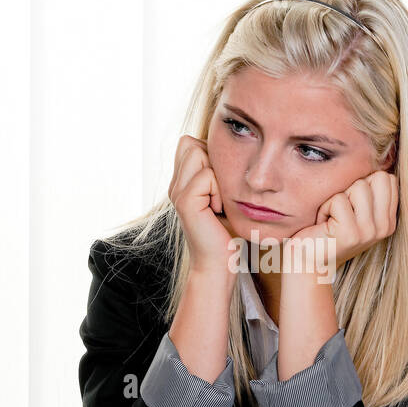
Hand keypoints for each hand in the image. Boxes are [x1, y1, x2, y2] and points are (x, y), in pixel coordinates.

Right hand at [168, 135, 234, 275]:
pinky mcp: (184, 201)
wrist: (218, 264)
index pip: (189, 143)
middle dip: (212, 162)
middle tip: (219, 193)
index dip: (208, 154)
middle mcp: (175, 185)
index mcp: (182, 182)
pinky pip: (206, 175)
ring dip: (216, 175)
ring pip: (198, 153)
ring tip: (218, 201)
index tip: (219, 184)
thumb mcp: (224, 196)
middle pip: (191, 143)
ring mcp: (177, 192)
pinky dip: (218, 190)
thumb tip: (231, 148)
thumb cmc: (228, 233)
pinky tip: (217, 211)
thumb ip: (218, 173)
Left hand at [286, 170, 397, 271]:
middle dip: (351, 188)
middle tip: (340, 212)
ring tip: (331, 218)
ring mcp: (370, 231)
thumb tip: (374, 156)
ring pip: (358, 186)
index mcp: (388, 221)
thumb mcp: (354, 210)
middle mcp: (384, 227)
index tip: (350, 207)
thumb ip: (369, 191)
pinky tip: (322, 226)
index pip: (387, 178)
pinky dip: (324, 208)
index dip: (363, 183)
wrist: (308, 261)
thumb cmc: (326, 230)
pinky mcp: (351, 233)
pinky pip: (338, 199)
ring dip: (336, 198)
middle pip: (376, 178)